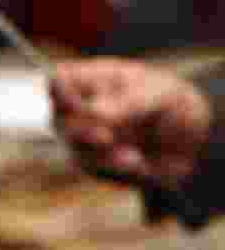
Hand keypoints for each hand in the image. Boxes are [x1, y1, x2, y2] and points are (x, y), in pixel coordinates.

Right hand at [50, 58, 212, 184]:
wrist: (191, 142)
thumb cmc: (170, 104)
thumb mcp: (160, 95)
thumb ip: (128, 103)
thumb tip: (94, 112)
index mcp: (92, 80)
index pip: (59, 79)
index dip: (58, 90)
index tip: (73, 101)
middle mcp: (80, 109)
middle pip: (59, 119)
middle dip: (81, 131)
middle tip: (106, 138)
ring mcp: (84, 139)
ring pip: (74, 149)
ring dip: (102, 155)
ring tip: (134, 157)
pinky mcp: (94, 164)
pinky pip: (93, 169)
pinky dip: (115, 169)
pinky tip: (138, 163)